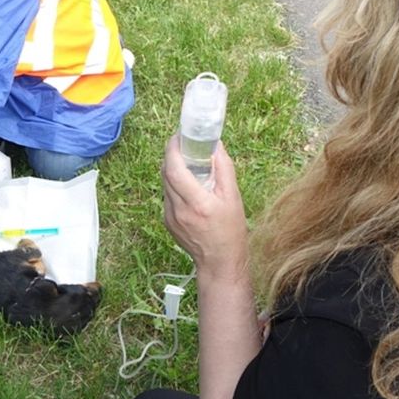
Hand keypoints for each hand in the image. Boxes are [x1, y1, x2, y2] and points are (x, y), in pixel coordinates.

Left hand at [161, 135, 247, 279]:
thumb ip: (223, 169)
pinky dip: (175, 184)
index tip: (179, 136)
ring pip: (164, 183)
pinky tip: (188, 185)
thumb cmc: (231, 230)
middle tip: (184, 143)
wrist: (219, 262)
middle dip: (172, 154)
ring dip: (173, 169)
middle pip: (166, 173)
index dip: (173, 149)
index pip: (174, 169)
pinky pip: (167, 195)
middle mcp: (179, 210)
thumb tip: (215, 145)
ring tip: (188, 162)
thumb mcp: (233, 197)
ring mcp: (169, 216)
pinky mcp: (167, 221)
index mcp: (197, 203)